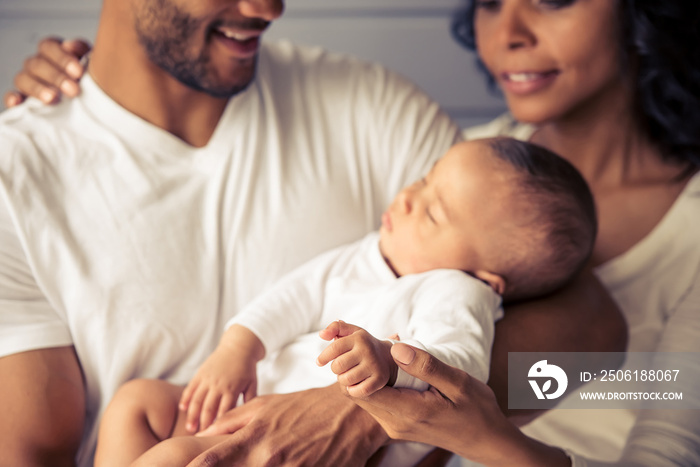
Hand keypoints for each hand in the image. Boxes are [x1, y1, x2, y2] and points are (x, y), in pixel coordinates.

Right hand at [4, 37, 90, 107]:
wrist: (97, 108)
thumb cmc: (95, 84)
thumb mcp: (95, 68)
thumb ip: (86, 55)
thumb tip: (71, 46)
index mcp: (55, 54)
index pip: (49, 46)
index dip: (61, 57)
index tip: (78, 72)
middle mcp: (39, 66)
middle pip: (37, 63)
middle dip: (55, 77)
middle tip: (73, 90)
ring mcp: (30, 82)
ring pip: (22, 78)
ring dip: (38, 88)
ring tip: (53, 99)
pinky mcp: (24, 101)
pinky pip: (13, 97)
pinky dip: (14, 99)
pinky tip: (19, 103)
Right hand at [179, 325, 262, 432]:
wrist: (238, 346)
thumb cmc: (247, 368)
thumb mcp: (252, 384)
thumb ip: (250, 400)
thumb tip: (248, 418)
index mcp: (232, 389)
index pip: (224, 412)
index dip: (219, 425)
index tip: (214, 436)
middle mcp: (219, 385)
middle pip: (208, 409)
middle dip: (203, 424)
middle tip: (198, 437)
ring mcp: (208, 379)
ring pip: (197, 400)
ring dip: (192, 415)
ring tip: (189, 428)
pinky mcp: (201, 373)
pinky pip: (191, 387)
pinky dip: (186, 398)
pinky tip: (183, 409)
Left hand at [190, 384, 387, 466]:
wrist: (351, 413)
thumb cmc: (305, 406)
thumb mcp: (266, 405)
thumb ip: (231, 420)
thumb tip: (202, 432)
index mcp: (254, 438)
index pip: (211, 461)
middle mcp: (268, 459)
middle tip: (239, 462)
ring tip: (269, 460)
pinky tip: (285, 465)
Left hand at [317, 320, 396, 397]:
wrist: (387, 356)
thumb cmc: (362, 344)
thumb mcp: (351, 332)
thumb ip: (335, 328)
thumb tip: (322, 334)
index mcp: (358, 338)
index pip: (334, 348)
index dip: (323, 357)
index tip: (319, 362)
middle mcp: (367, 350)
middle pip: (338, 366)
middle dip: (335, 369)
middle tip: (340, 367)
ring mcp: (374, 365)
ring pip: (346, 379)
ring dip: (343, 380)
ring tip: (347, 374)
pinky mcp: (379, 379)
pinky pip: (358, 391)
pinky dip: (352, 390)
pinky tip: (354, 385)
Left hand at [351, 344, 570, 466]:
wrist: (487, 441)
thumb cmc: (477, 410)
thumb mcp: (458, 383)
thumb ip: (426, 366)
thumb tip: (395, 349)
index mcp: (409, 412)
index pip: (364, 387)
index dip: (360, 362)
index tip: (368, 342)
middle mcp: (395, 423)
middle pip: (357, 392)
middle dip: (361, 365)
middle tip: (374, 343)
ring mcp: (394, 427)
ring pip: (365, 396)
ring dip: (369, 374)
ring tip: (385, 352)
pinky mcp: (397, 425)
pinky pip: (377, 401)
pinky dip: (378, 383)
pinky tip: (395, 368)